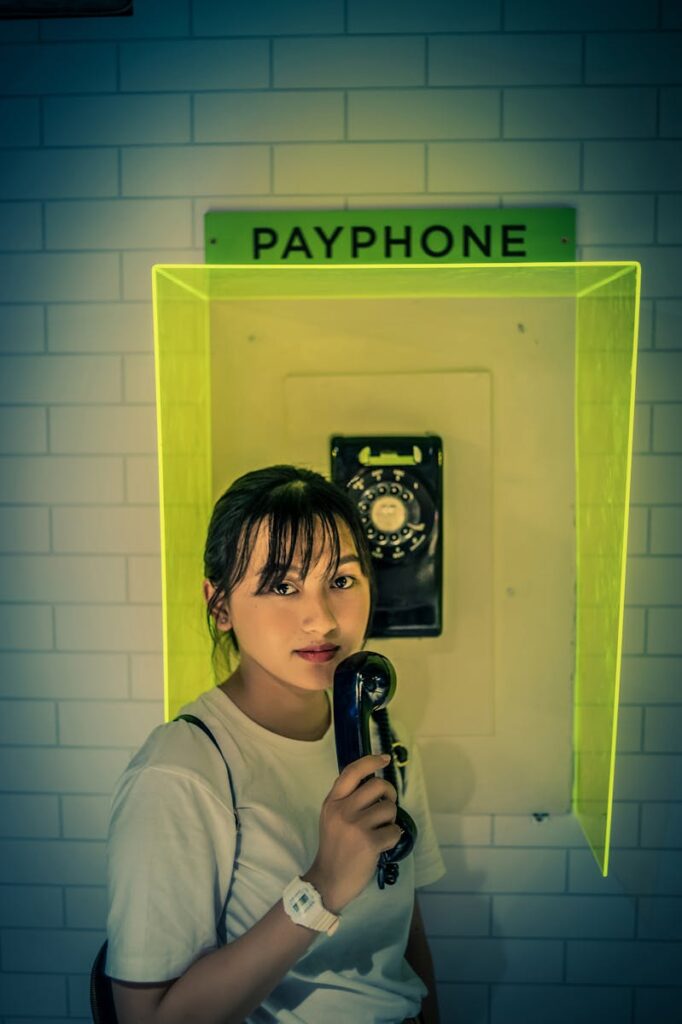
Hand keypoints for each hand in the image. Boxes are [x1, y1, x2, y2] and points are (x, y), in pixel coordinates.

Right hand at [302, 753, 399, 912]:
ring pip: (389, 808)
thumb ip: (346, 800)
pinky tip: (383, 845)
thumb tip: (373, 782)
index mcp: (332, 802)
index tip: (384, 759)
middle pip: (378, 786)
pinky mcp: (369, 843)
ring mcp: (356, 826)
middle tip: (387, 806)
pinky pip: (394, 831)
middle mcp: (342, 810)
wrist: (328, 881)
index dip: (371, 761)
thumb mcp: (331, 818)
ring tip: (381, 830)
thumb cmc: (334, 848)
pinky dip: (393, 837)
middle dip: (389, 794)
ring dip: (391, 820)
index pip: (352, 771)